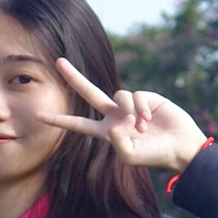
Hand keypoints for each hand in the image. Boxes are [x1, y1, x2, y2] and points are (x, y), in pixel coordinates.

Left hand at [37, 58, 207, 172]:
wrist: (179, 146)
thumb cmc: (154, 156)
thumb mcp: (130, 156)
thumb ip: (117, 143)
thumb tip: (114, 123)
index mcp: (106, 132)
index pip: (78, 124)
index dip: (58, 120)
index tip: (38, 115)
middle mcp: (114, 115)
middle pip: (88, 92)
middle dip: (73, 77)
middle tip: (57, 61)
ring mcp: (129, 105)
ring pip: (118, 96)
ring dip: (130, 112)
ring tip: (142, 127)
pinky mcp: (145, 96)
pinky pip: (135, 95)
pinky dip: (141, 107)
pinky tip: (150, 118)